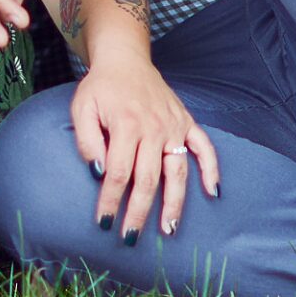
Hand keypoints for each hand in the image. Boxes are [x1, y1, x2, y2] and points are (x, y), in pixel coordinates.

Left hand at [70, 57, 219, 240]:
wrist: (125, 59)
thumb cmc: (100, 87)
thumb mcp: (82, 108)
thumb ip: (86, 140)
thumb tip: (97, 172)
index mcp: (126, 125)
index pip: (118, 172)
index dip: (110, 200)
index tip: (103, 222)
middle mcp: (154, 128)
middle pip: (148, 179)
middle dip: (138, 212)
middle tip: (130, 237)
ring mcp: (174, 126)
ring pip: (177, 171)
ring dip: (174, 203)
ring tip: (169, 229)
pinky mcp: (186, 122)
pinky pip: (204, 147)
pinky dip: (211, 169)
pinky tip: (213, 192)